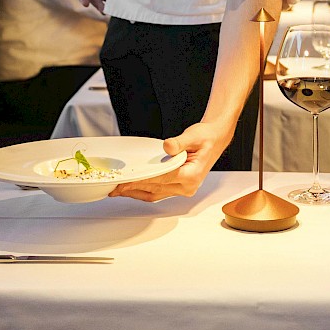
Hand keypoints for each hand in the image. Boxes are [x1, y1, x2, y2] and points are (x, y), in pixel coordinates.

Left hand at [109, 122, 231, 200]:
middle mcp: (188, 186)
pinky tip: (131, 190)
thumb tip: (167, 146)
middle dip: (133, 188)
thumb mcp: (193, 135)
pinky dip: (143, 192)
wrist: (215, 140)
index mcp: (192, 175)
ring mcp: (183, 189)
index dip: (142, 179)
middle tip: (114, 186)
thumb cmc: (206, 138)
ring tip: (117, 191)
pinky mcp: (179, 188)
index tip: (127, 180)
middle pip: (155, 189)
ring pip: (155, 195)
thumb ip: (179, 142)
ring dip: (135, 193)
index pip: (162, 179)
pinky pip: (158, 193)